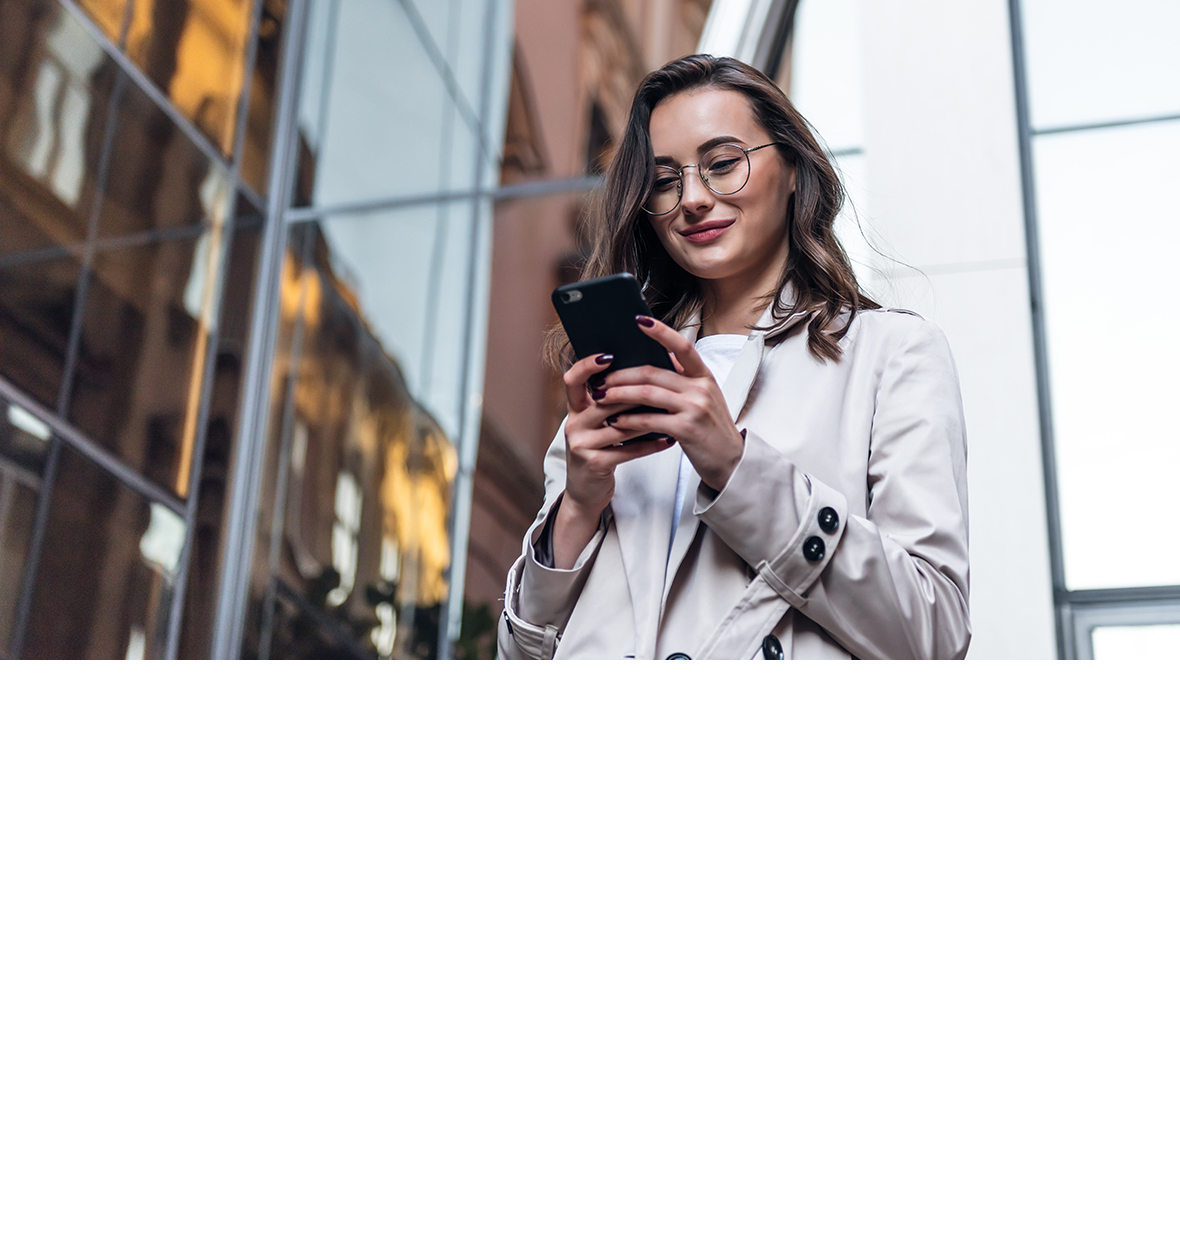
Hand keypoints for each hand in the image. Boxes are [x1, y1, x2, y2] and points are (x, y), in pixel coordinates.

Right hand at [554, 349, 675, 568]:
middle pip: (605, 400)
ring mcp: (582, 445)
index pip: (573, 379)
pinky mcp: (594, 464)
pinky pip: (628, 450)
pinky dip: (650, 444)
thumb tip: (643, 372)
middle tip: (662, 382)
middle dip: (635, 392)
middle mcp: (574, 424)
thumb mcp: (599, 425)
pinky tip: (669, 440)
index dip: (587, 365)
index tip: (609, 354)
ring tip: (673, 411)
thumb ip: (612, 402)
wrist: (587, 493)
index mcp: (575, 409)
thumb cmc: (600, 452)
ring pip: (620, 425)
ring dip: (649, 418)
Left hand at [593, 316, 744, 492]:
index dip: (661, 332)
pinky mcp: (686, 429)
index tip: (640, 321)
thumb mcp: (703, 400)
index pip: (683, 346)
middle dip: (622, 374)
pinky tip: (616, 421)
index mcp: (704, 376)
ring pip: (647, 393)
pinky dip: (629, 420)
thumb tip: (652, 366)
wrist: (730, 461)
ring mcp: (694, 407)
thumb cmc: (711, 431)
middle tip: (602, 379)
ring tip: (601, 397)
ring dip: (619, 395)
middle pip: (654, 372)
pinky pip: (649, 419)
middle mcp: (701, 388)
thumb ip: (683, 382)